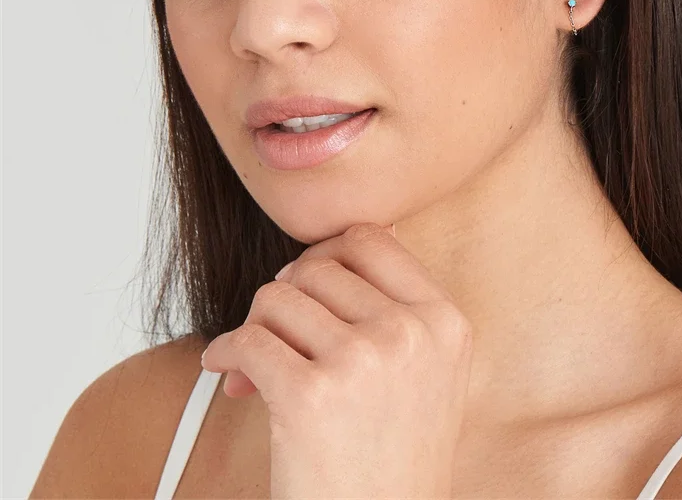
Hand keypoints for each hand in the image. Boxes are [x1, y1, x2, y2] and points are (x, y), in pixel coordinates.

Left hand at [201, 222, 473, 499]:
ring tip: (258, 363)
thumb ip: (399, 302)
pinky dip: (226, 354)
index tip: (308, 286)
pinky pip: (247, 341)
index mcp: (443, 320)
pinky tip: (230, 374)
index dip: (327, 255)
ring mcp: (363, 362)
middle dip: (286, 297)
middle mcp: (410, 333)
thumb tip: (344, 239)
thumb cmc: (395, 455)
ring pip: (276, 298)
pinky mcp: (311, 397)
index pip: (370, 239)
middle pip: (315, 268)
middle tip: (279, 335)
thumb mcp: (428, 370)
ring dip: (256, 328)